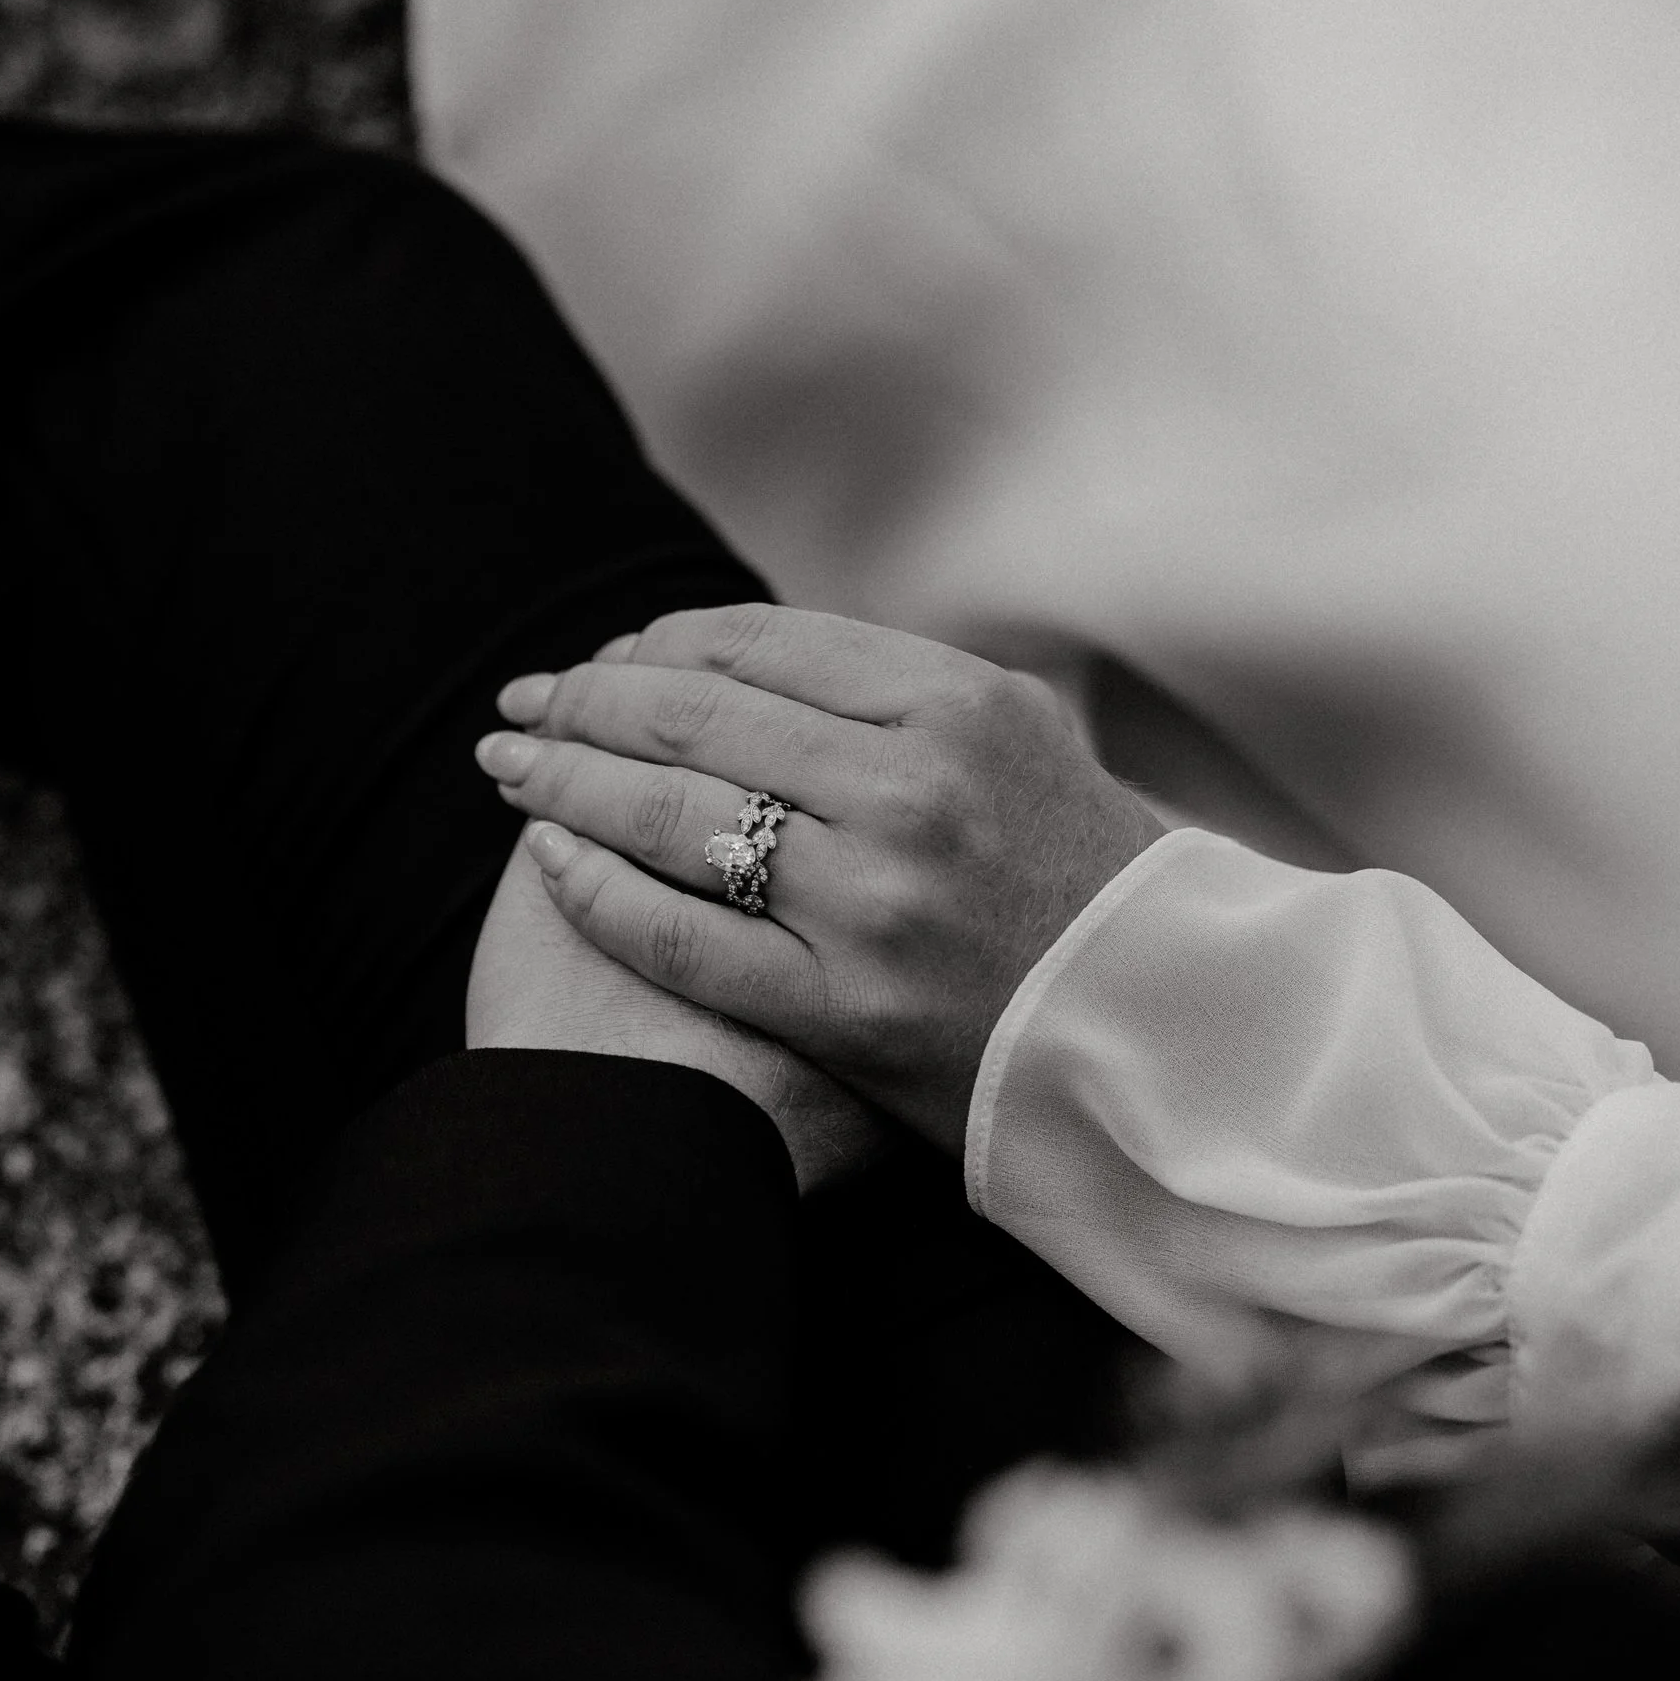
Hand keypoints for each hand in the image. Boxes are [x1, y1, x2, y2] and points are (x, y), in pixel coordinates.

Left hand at [473, 603, 1165, 1148]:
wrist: (1168, 1035)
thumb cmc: (1088, 878)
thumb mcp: (1026, 737)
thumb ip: (901, 689)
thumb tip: (751, 649)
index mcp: (957, 705)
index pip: (756, 645)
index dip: (653, 645)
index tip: (598, 660)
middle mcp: (912, 791)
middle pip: (694, 719)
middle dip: (583, 705)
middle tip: (520, 708)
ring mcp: (876, 905)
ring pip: (673, 817)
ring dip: (566, 784)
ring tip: (512, 770)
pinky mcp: (848, 1011)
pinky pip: (685, 937)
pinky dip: (599, 891)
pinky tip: (549, 859)